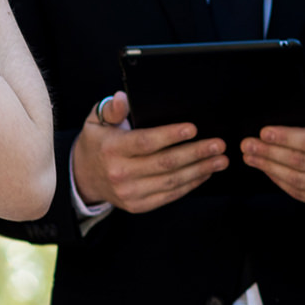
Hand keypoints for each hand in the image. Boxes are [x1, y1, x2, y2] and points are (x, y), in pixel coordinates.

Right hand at [73, 92, 227, 213]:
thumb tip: (124, 99)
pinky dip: (191, 184)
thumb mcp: (96, 120)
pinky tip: (205, 172)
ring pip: (172, 181)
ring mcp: (130, 192)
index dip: (171, 135)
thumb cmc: (97, 143)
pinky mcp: (139, 205)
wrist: (84, 177)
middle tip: (218, 144)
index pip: (146, 142)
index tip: (193, 128)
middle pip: (165, 163)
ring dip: (200, 170)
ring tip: (220, 159)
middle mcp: (121, 173)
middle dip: (196, 153)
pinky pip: (170, 195)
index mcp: (112, 149)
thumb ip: (112, 108)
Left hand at [241, 97, 304, 209]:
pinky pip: (300, 193)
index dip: (285, 137)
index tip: (264, 131)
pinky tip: (267, 169)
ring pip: (297, 180)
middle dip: (269, 152)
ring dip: (269, 168)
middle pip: (300, 162)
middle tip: (247, 144)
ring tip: (251, 156)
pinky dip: (280, 181)